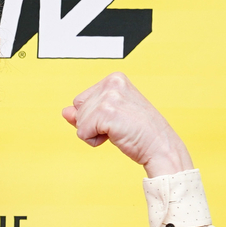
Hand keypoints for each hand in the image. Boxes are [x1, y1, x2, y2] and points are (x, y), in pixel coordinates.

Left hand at [61, 73, 193, 177]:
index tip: (118, 119)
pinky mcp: (105, 113)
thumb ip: (87, 111)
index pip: (81, 100)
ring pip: (78, 122)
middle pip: (77, 109)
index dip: (94, 116)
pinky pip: (82, 133)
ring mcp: (109, 97)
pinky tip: (115, 137)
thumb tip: (65, 112)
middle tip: (119, 126)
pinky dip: (94, 141)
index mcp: (115, 79)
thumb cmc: (139, 132)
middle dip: (92, 123)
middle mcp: (112, 83)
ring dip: (94, 133)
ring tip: (119, 130)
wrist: (160, 147)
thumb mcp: (110, 116)